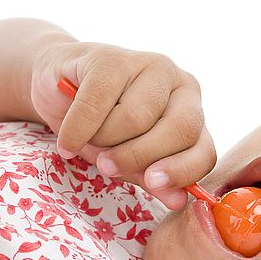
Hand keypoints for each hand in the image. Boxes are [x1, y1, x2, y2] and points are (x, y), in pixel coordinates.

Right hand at [30, 41, 216, 209]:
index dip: (181, 172)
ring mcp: (150, 65)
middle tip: (107, 167)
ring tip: (88, 138)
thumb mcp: (129, 161)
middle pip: (177, 131)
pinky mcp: (111, 58)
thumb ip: (153, 180)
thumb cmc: (100, 127)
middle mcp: (181, 85)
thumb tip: (178, 201)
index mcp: (193, 115)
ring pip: (136, 119)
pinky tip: (67, 140)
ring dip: (103, 140)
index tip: (151, 183)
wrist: (56, 86)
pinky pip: (96, 106)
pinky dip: (77, 131)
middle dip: (138, 157)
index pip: (204, 150)